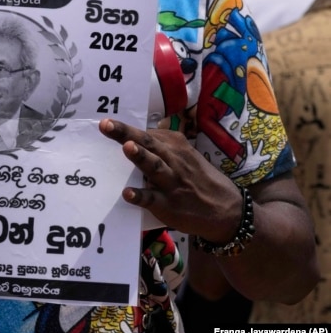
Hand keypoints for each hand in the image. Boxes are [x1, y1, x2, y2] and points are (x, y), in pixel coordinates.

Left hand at [99, 118, 240, 242]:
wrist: (227, 210)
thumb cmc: (200, 179)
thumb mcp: (186, 156)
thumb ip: (164, 146)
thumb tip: (139, 136)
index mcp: (176, 146)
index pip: (148, 134)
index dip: (127, 128)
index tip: (106, 122)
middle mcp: (173, 161)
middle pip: (147, 144)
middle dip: (126, 134)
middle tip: (106, 125)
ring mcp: (171, 182)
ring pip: (153, 166)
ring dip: (140, 157)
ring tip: (126, 147)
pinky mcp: (169, 205)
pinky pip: (152, 199)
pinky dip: (140, 196)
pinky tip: (127, 193)